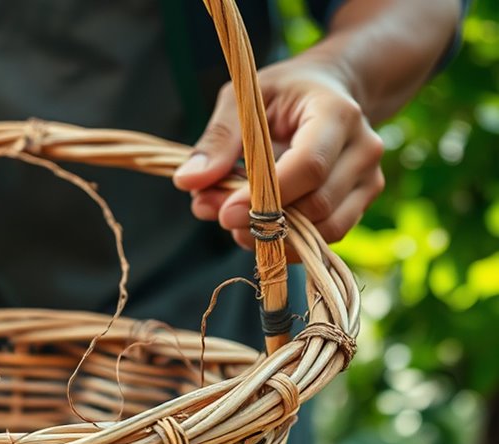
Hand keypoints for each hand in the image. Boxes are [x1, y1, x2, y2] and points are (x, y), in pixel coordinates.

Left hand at [173, 56, 384, 250]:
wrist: (330, 89)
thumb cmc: (284, 92)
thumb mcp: (244, 99)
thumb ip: (217, 139)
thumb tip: (187, 181)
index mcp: (336, 113)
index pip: (308, 166)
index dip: (266, 196)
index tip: (224, 212)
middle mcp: (363, 148)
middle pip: (317, 204)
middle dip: (263, 220)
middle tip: (217, 214)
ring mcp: (369, 177)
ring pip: (325, 228)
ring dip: (274, 236)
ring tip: (234, 222)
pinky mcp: (363, 200)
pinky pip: (329, 235)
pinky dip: (289, 241)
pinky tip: (257, 228)